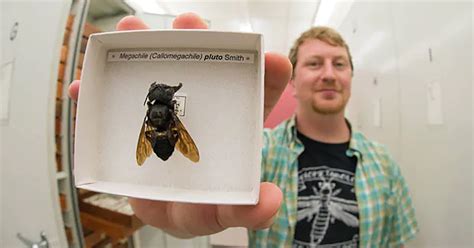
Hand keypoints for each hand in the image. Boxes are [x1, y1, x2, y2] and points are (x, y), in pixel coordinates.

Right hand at [69, 13, 290, 237]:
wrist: (171, 213)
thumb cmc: (203, 208)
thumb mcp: (225, 212)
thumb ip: (248, 211)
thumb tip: (269, 201)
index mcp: (233, 127)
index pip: (257, 94)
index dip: (265, 73)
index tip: (271, 58)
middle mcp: (203, 112)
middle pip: (202, 70)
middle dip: (194, 42)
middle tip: (187, 23)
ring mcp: (167, 115)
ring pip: (156, 76)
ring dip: (141, 52)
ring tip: (128, 30)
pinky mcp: (137, 125)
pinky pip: (115, 106)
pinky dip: (97, 97)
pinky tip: (84, 87)